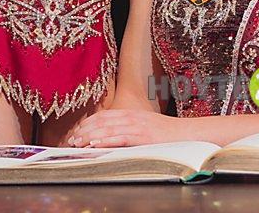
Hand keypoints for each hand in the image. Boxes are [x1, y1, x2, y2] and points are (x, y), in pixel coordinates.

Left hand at [66, 109, 183, 147]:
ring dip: (90, 135)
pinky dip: (105, 140)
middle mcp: (132, 116)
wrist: (187, 133)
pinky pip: (120, 137)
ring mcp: (137, 126)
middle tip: (71, 139)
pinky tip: (95, 144)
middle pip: (102, 120)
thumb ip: (130, 128)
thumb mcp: (146, 126)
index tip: (77, 130)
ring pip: (107, 128)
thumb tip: (113, 136)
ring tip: (77, 142)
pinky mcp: (143, 136)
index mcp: (132, 113)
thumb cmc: (167, 133)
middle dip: (84, 130)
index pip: (104, 115)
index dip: (88, 122)